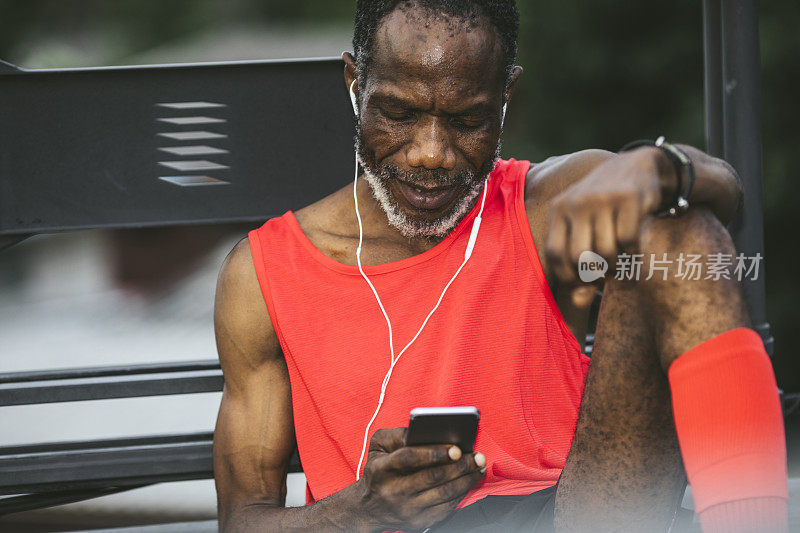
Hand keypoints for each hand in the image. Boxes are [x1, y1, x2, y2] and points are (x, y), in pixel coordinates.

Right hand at [355, 427, 485, 531]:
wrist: (368, 508)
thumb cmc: (379, 469)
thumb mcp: (379, 446)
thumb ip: (398, 434)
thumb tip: (425, 431)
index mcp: (382, 469)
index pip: (410, 458)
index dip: (434, 453)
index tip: (456, 449)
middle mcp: (393, 491)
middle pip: (433, 477)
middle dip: (460, 466)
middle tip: (478, 456)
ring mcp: (407, 509)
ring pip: (444, 493)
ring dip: (466, 479)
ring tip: (478, 467)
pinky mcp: (418, 522)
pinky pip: (446, 507)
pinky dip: (461, 493)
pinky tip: (468, 481)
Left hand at [545, 148, 671, 306]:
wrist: (641, 167)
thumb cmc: (607, 208)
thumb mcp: (587, 229)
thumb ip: (579, 265)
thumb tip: (580, 303)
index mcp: (559, 208)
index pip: (554, 254)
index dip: (568, 276)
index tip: (583, 282)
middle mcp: (577, 201)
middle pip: (580, 257)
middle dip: (595, 274)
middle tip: (606, 275)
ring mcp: (603, 198)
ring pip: (606, 251)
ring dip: (617, 266)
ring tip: (621, 263)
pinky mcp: (630, 198)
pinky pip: (629, 241)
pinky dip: (634, 255)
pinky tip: (635, 252)